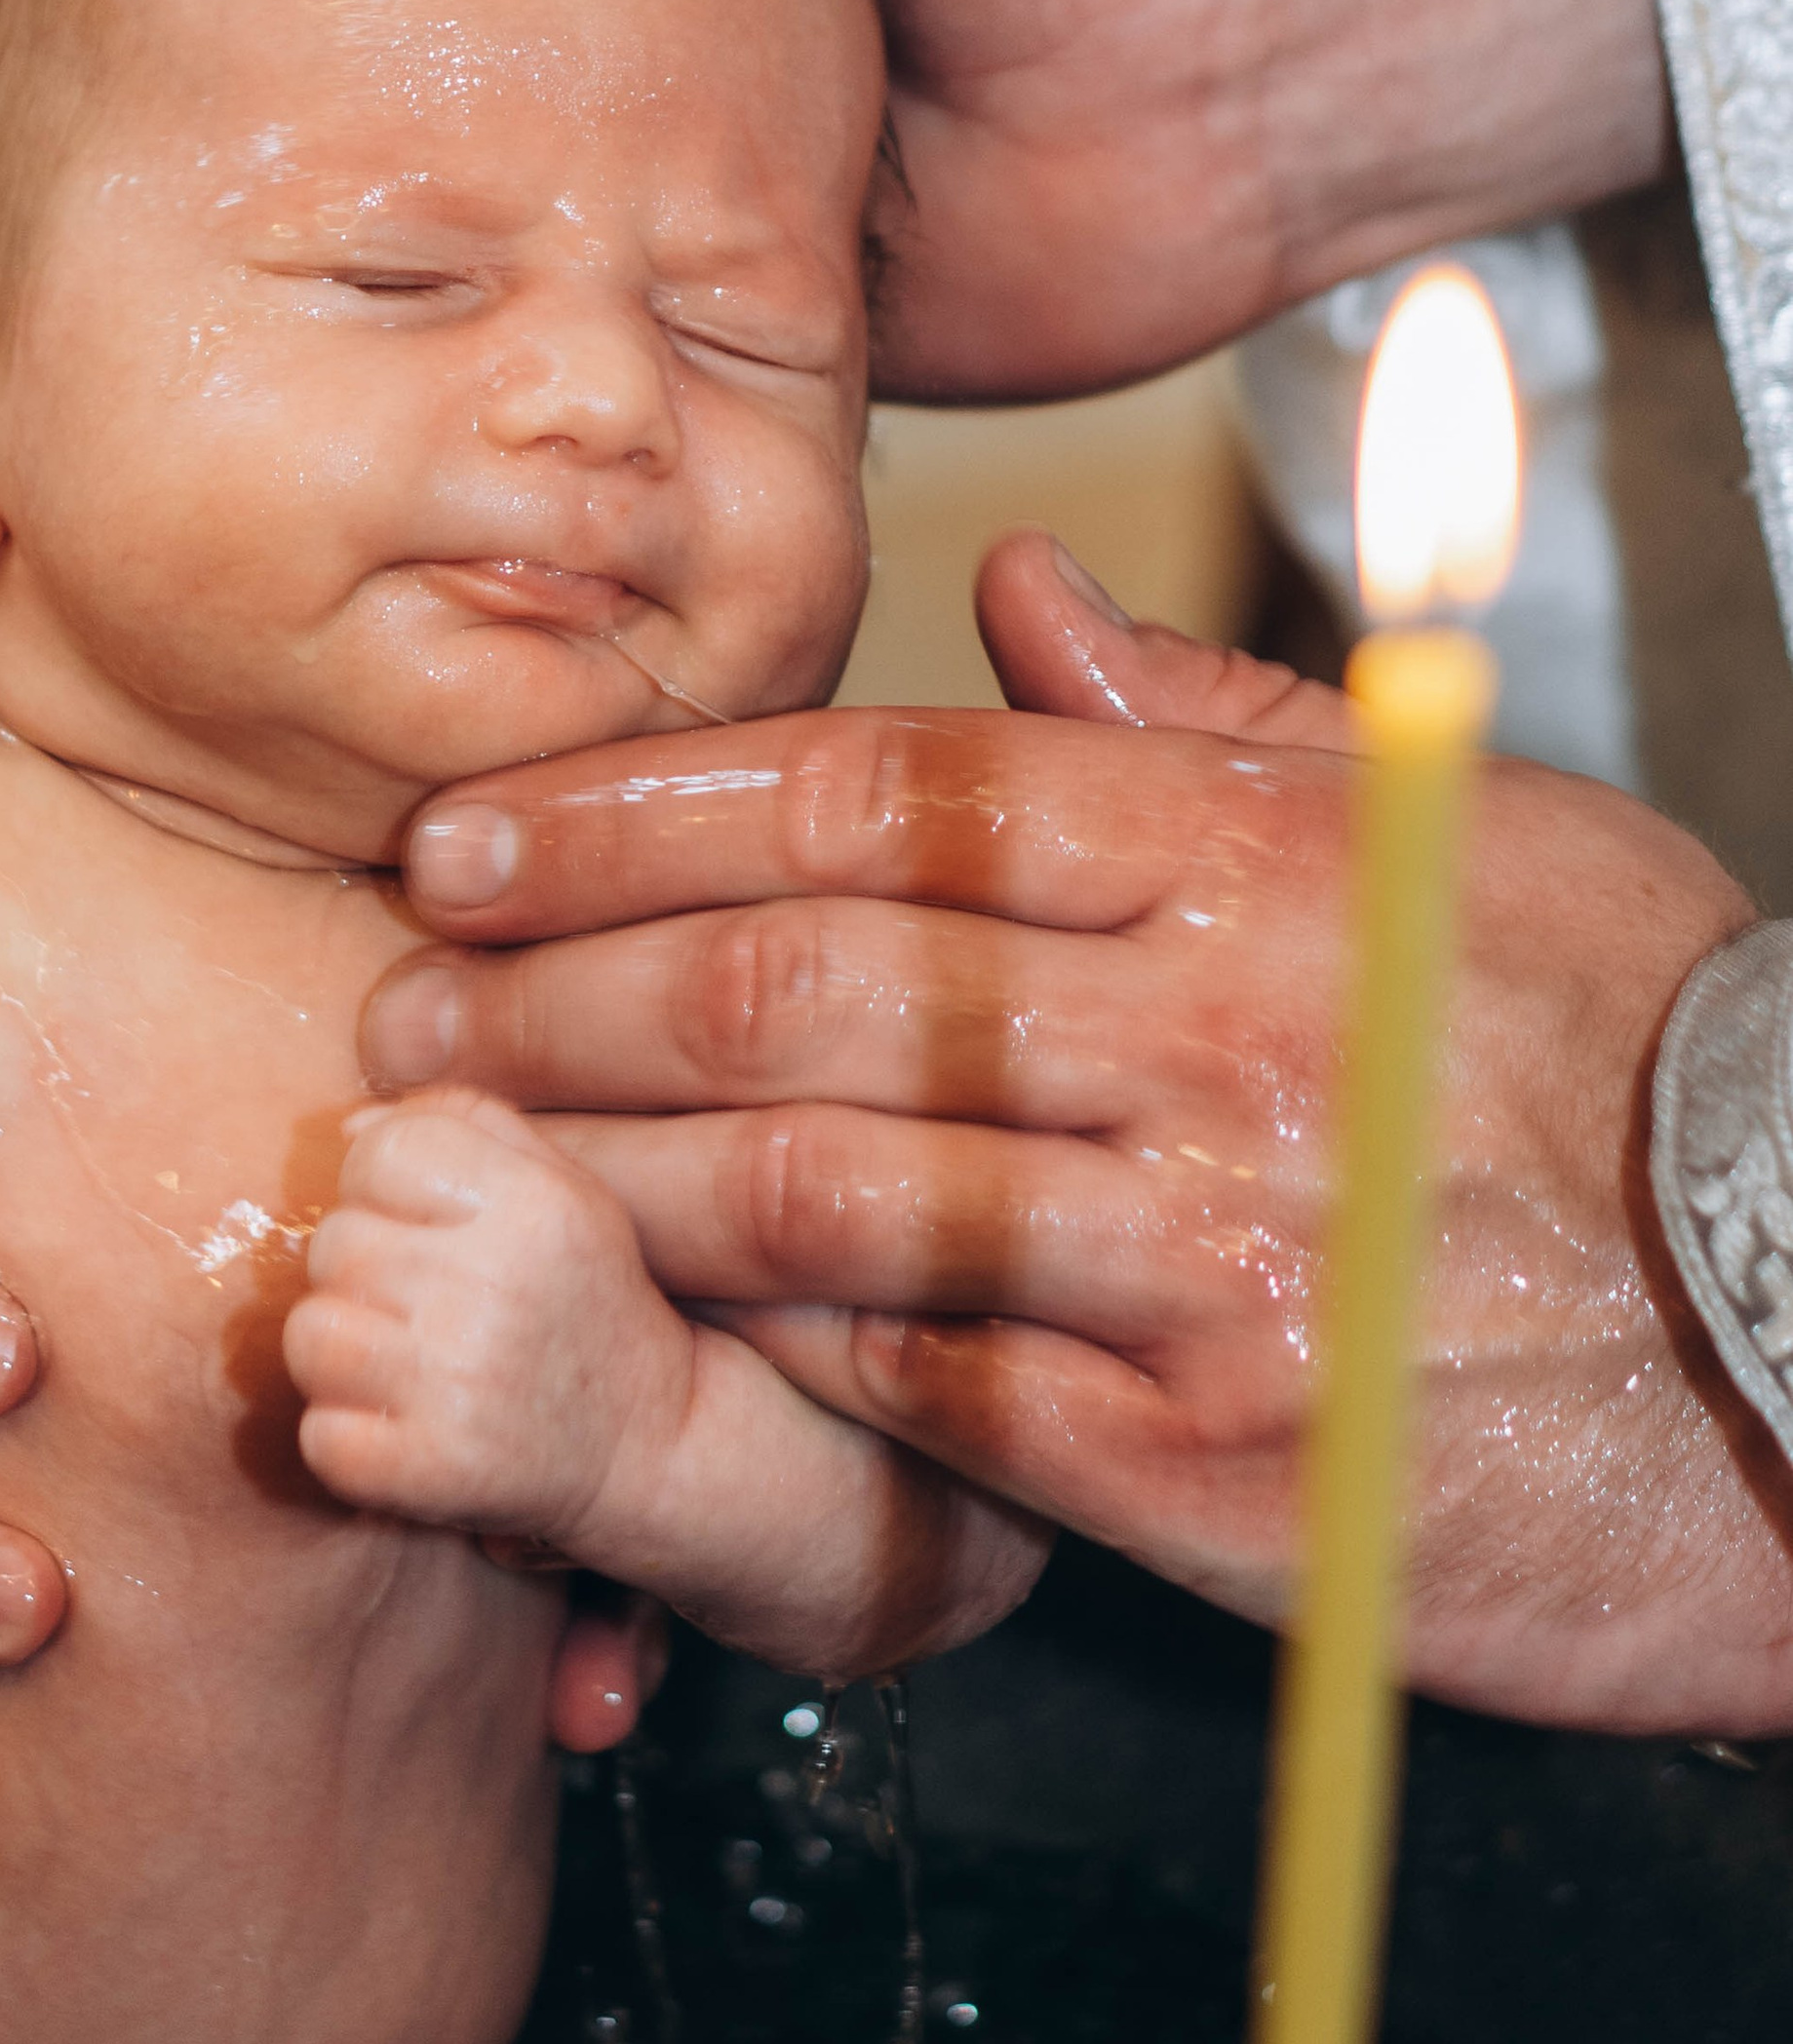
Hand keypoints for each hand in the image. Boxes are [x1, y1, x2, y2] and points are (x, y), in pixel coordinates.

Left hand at [292, 1082, 1044, 1681]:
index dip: (398, 1182)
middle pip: (336, 1239)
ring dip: (356, 1357)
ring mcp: (460, 1384)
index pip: (377, 1145)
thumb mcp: (573, 1182)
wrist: (670, 1455)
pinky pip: (321, 1439)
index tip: (452, 1222)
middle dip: (374, 1269)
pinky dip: (358, 1449)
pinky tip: (430, 1435)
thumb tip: (356, 1120)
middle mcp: (502, 1283)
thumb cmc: (603, 1302)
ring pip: (313, 1337)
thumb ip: (474, 1124)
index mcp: (540, 1198)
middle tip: (451, 1305)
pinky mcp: (427, 1476)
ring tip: (439, 1366)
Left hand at [353, 532, 1786, 1735]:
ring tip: (453, 1169)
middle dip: (555, 992)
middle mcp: (1204, 1026)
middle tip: (397, 1016)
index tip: (476, 838)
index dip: (637, 810)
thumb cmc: (1646, 1055)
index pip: (874, 794)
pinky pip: (920, 1386)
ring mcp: (1203, 1242)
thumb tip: (1014, 595)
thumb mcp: (1464, 825)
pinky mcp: (1210, 1448)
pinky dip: (758, 1352)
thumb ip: (1216, 716)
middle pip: (799, 978)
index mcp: (1246, 854)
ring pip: (815, 1181)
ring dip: (601, 1172)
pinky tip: (638, 1323)